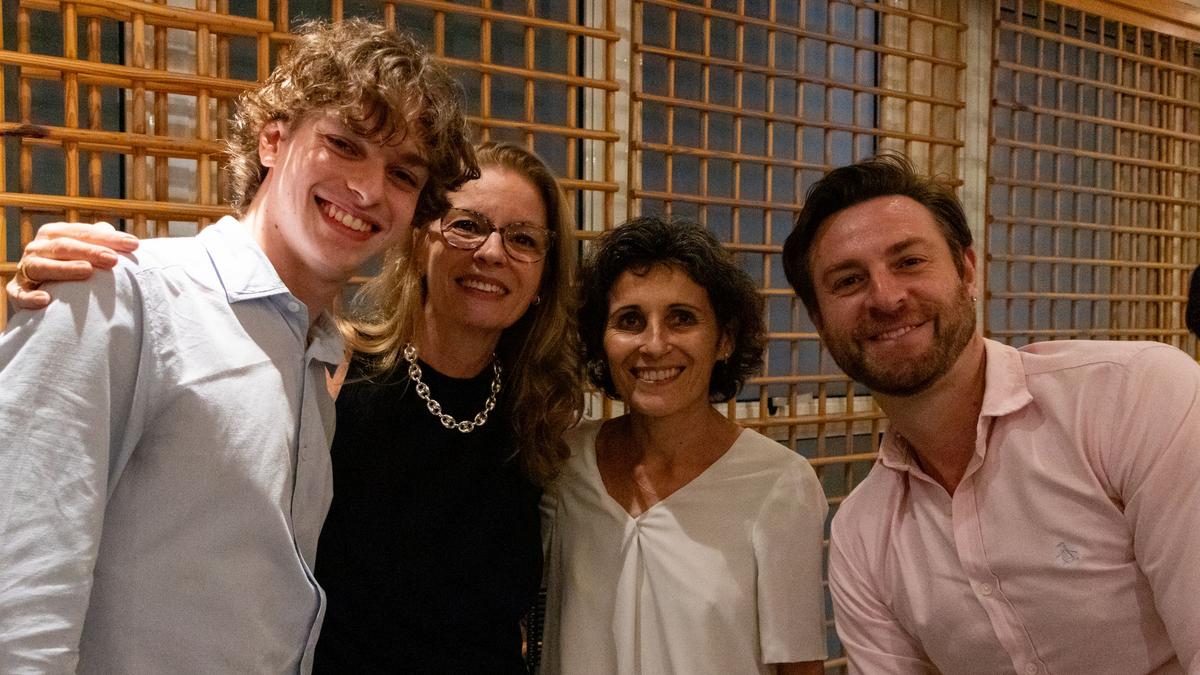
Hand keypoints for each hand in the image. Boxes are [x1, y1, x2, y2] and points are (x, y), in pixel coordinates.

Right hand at [6, 222, 139, 309]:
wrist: (41, 292)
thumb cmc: (71, 267)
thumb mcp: (84, 250)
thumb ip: (99, 241)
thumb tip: (121, 235)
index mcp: (54, 234)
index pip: (83, 232)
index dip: (108, 238)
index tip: (134, 245)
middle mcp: (37, 248)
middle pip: (63, 246)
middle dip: (90, 251)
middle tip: (113, 260)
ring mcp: (25, 269)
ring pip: (41, 266)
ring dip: (64, 269)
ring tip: (87, 271)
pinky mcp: (17, 291)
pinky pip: (19, 294)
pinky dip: (30, 297)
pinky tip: (46, 300)